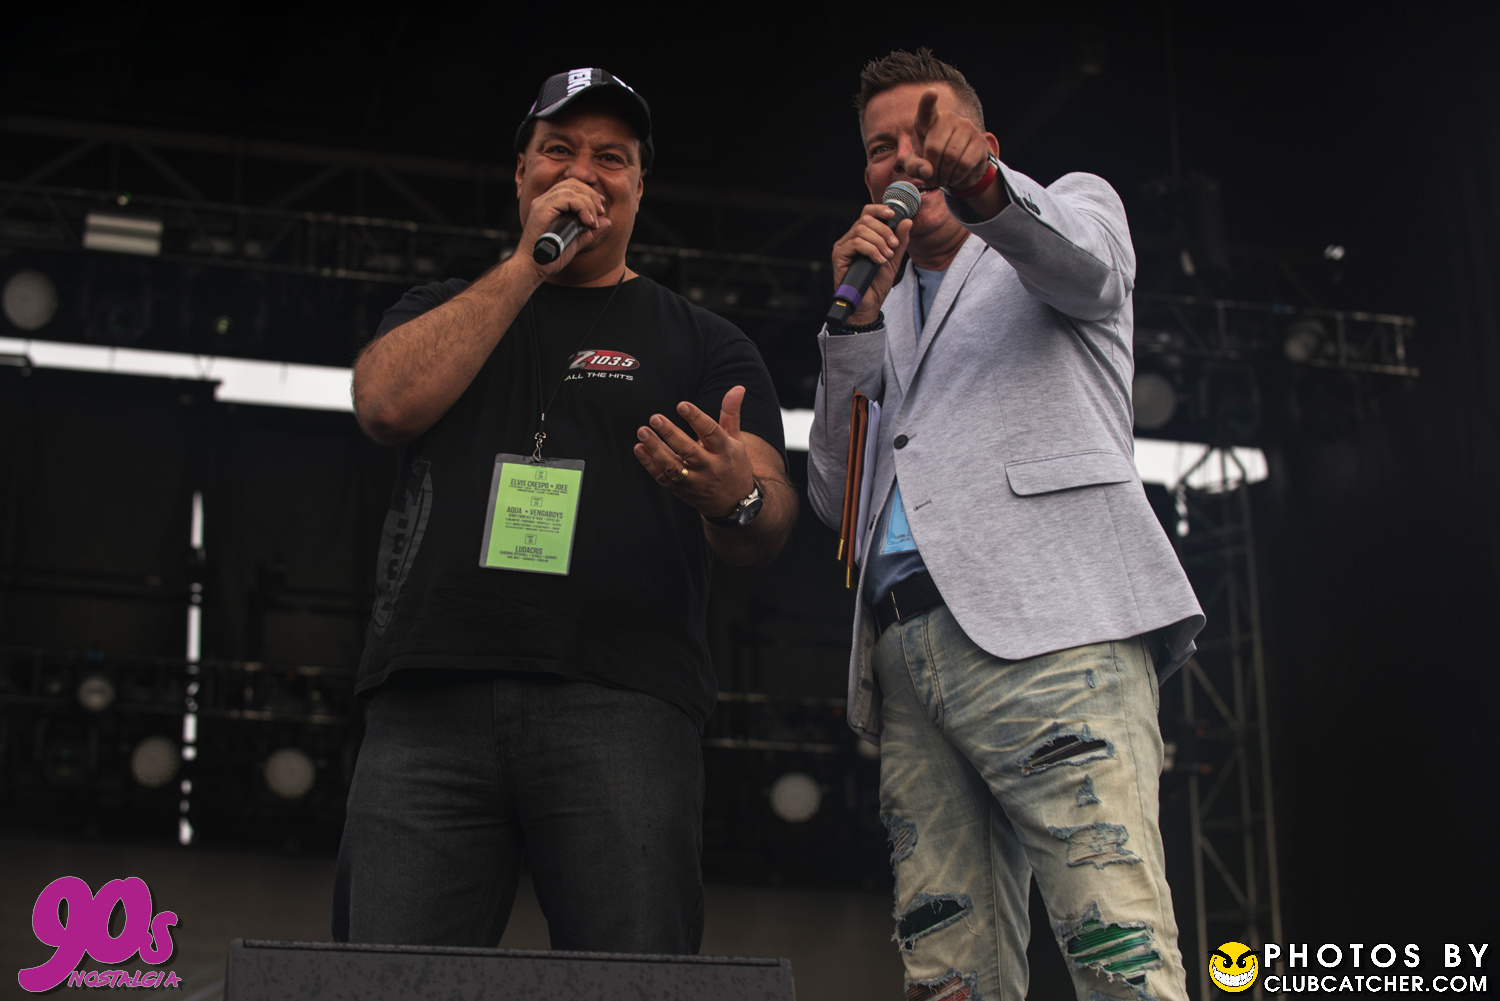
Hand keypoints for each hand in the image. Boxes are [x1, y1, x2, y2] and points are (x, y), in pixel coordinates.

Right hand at [513, 178, 612, 276]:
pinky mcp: (542, 209)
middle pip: (572, 184)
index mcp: (550, 205)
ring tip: (593, 221)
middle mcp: (544, 200)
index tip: (600, 207)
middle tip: (600, 212)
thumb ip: (590, 232)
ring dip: (588, 203)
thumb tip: (607, 222)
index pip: (571, 186)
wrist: (533, 268)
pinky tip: (587, 221)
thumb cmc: (550, 257)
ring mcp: (542, 203)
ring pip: (571, 189)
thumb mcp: (575, 243)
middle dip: (591, 195)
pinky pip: (567, 198)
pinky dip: (582, 207)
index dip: (588, 193)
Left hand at [634, 386, 755, 516]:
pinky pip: (663, 478)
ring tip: (642, 431)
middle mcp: (711, 467)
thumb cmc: (733, 464)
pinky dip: (649, 464)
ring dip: (655, 449)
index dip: (696, 418)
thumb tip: (738, 387)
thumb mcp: (736, 439)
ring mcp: (695, 481)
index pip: (711, 432)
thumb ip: (731, 413)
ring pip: (673, 466)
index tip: (681, 404)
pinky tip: (639, 448)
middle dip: (671, 434)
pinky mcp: (681, 490)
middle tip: (655, 418)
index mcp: (726, 451)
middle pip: (689, 450)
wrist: (734, 503)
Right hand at [831, 204, 912, 324]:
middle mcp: (850, 239)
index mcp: (862, 236)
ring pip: (861, 230)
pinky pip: (855, 243)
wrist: (868, 305)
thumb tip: (907, 221)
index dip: (879, 209)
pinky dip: (871, 250)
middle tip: (893, 246)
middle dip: (884, 231)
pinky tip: (878, 260)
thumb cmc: (877, 284)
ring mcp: (843, 247)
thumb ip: (900, 241)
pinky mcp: (839, 256)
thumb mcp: (894, 259)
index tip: (893, 214)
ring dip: (878, 242)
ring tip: (886, 257)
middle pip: (866, 219)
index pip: (868, 213)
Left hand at [905, 89, 992, 193]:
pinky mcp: (980, 141)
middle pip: (935, 148)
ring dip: (944, 175)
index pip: (927, 109)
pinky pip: (965, 163)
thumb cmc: (932, 161)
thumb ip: (914, 166)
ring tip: (942, 178)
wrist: (957, 169)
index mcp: (929, 121)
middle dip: (931, 169)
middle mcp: (949, 119)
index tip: (931, 93)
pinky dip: (957, 176)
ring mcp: (967, 127)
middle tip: (932, 178)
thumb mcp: (916, 165)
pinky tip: (954, 177)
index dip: (928, 101)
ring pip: (951, 157)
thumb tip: (927, 170)